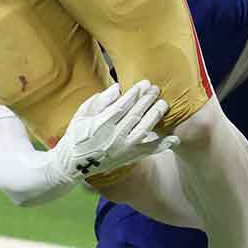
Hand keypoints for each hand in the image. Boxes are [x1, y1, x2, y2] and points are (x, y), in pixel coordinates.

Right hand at [47, 81, 178, 182]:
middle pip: (135, 116)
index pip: (122, 106)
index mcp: (100, 125)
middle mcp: (113, 138)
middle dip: (147, 100)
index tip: (144, 83)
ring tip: (164, 104)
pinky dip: (162, 145)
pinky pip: (148, 151)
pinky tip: (174, 138)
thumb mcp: (81, 114)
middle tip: (156, 88)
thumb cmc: (76, 134)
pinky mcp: (128, 158)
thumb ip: (99, 101)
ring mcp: (123, 150)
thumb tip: (117, 87)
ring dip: (156, 116)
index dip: (135, 94)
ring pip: (144, 131)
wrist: (73, 164)